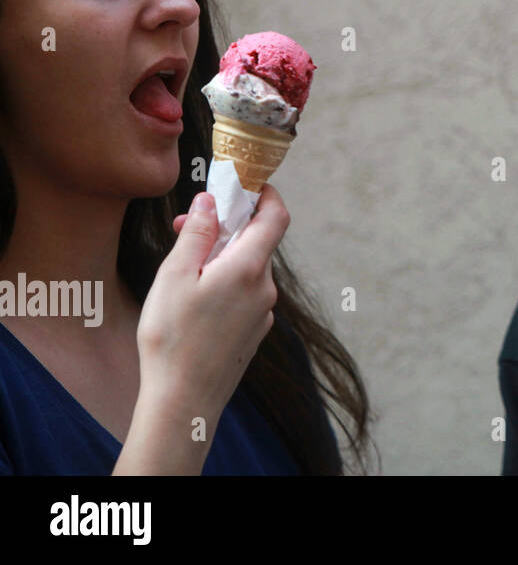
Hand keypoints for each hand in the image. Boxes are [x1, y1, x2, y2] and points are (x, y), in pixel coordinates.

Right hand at [114, 185, 286, 473]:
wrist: (183, 400)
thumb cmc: (173, 337)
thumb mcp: (175, 276)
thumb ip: (196, 233)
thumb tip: (210, 200)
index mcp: (250, 268)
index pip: (276, 217)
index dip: (266, 195)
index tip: (248, 185)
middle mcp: (265, 288)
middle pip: (256, 242)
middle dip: (227, 229)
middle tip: (187, 228)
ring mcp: (263, 312)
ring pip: (248, 270)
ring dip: (223, 258)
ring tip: (183, 269)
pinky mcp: (255, 332)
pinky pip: (245, 295)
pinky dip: (226, 284)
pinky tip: (195, 301)